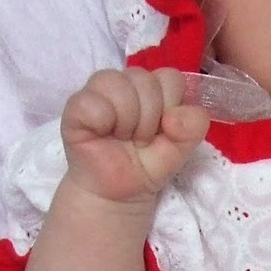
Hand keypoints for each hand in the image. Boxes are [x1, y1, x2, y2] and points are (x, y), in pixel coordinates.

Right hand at [60, 67, 208, 203]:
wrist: (120, 193)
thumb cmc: (149, 163)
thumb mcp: (182, 147)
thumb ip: (194, 126)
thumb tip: (173, 116)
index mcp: (154, 86)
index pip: (170, 77)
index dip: (170, 106)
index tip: (163, 130)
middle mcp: (127, 82)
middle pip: (145, 80)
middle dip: (149, 119)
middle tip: (140, 139)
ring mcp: (99, 91)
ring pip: (116, 84)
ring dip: (126, 120)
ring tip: (122, 137)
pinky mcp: (75, 106)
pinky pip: (90, 101)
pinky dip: (100, 121)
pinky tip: (101, 134)